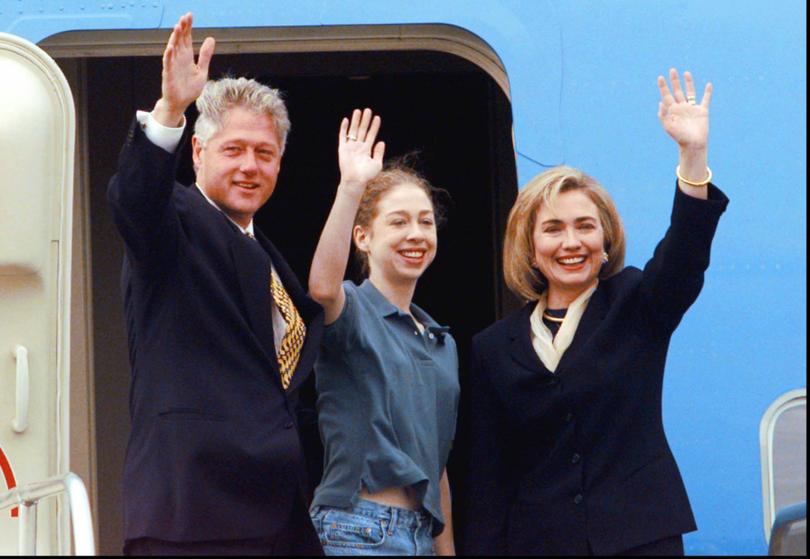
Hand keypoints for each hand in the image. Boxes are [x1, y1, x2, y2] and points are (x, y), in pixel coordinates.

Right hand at [153, 12, 214, 126]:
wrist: (181, 103)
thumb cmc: (190, 88)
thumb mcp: (202, 70)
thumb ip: (205, 55)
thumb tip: (211, 38)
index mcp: (187, 57)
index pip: (187, 38)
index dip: (188, 27)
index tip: (189, 16)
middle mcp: (179, 59)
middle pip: (180, 40)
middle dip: (182, 28)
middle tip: (184, 17)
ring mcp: (173, 66)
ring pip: (173, 49)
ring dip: (174, 38)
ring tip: (177, 27)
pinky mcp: (168, 75)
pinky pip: (168, 64)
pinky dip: (169, 56)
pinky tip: (171, 47)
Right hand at [338, 108, 384, 192]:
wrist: (355, 180)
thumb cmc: (366, 175)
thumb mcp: (377, 164)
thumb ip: (379, 153)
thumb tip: (381, 141)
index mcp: (367, 150)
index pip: (371, 135)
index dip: (374, 126)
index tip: (377, 118)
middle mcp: (359, 147)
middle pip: (362, 130)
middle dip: (365, 120)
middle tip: (368, 110)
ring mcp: (350, 147)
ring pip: (353, 131)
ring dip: (356, 121)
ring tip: (358, 111)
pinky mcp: (343, 149)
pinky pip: (342, 136)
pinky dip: (343, 128)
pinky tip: (346, 120)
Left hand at [657, 68, 711, 150]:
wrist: (693, 144)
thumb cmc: (679, 137)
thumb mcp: (668, 126)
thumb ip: (663, 115)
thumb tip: (661, 102)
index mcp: (672, 111)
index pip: (666, 96)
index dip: (663, 87)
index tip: (660, 77)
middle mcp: (681, 107)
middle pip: (677, 91)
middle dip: (674, 81)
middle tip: (672, 70)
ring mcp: (692, 108)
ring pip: (690, 92)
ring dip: (688, 82)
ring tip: (686, 73)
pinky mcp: (702, 111)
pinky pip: (705, 99)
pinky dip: (707, 92)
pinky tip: (708, 85)